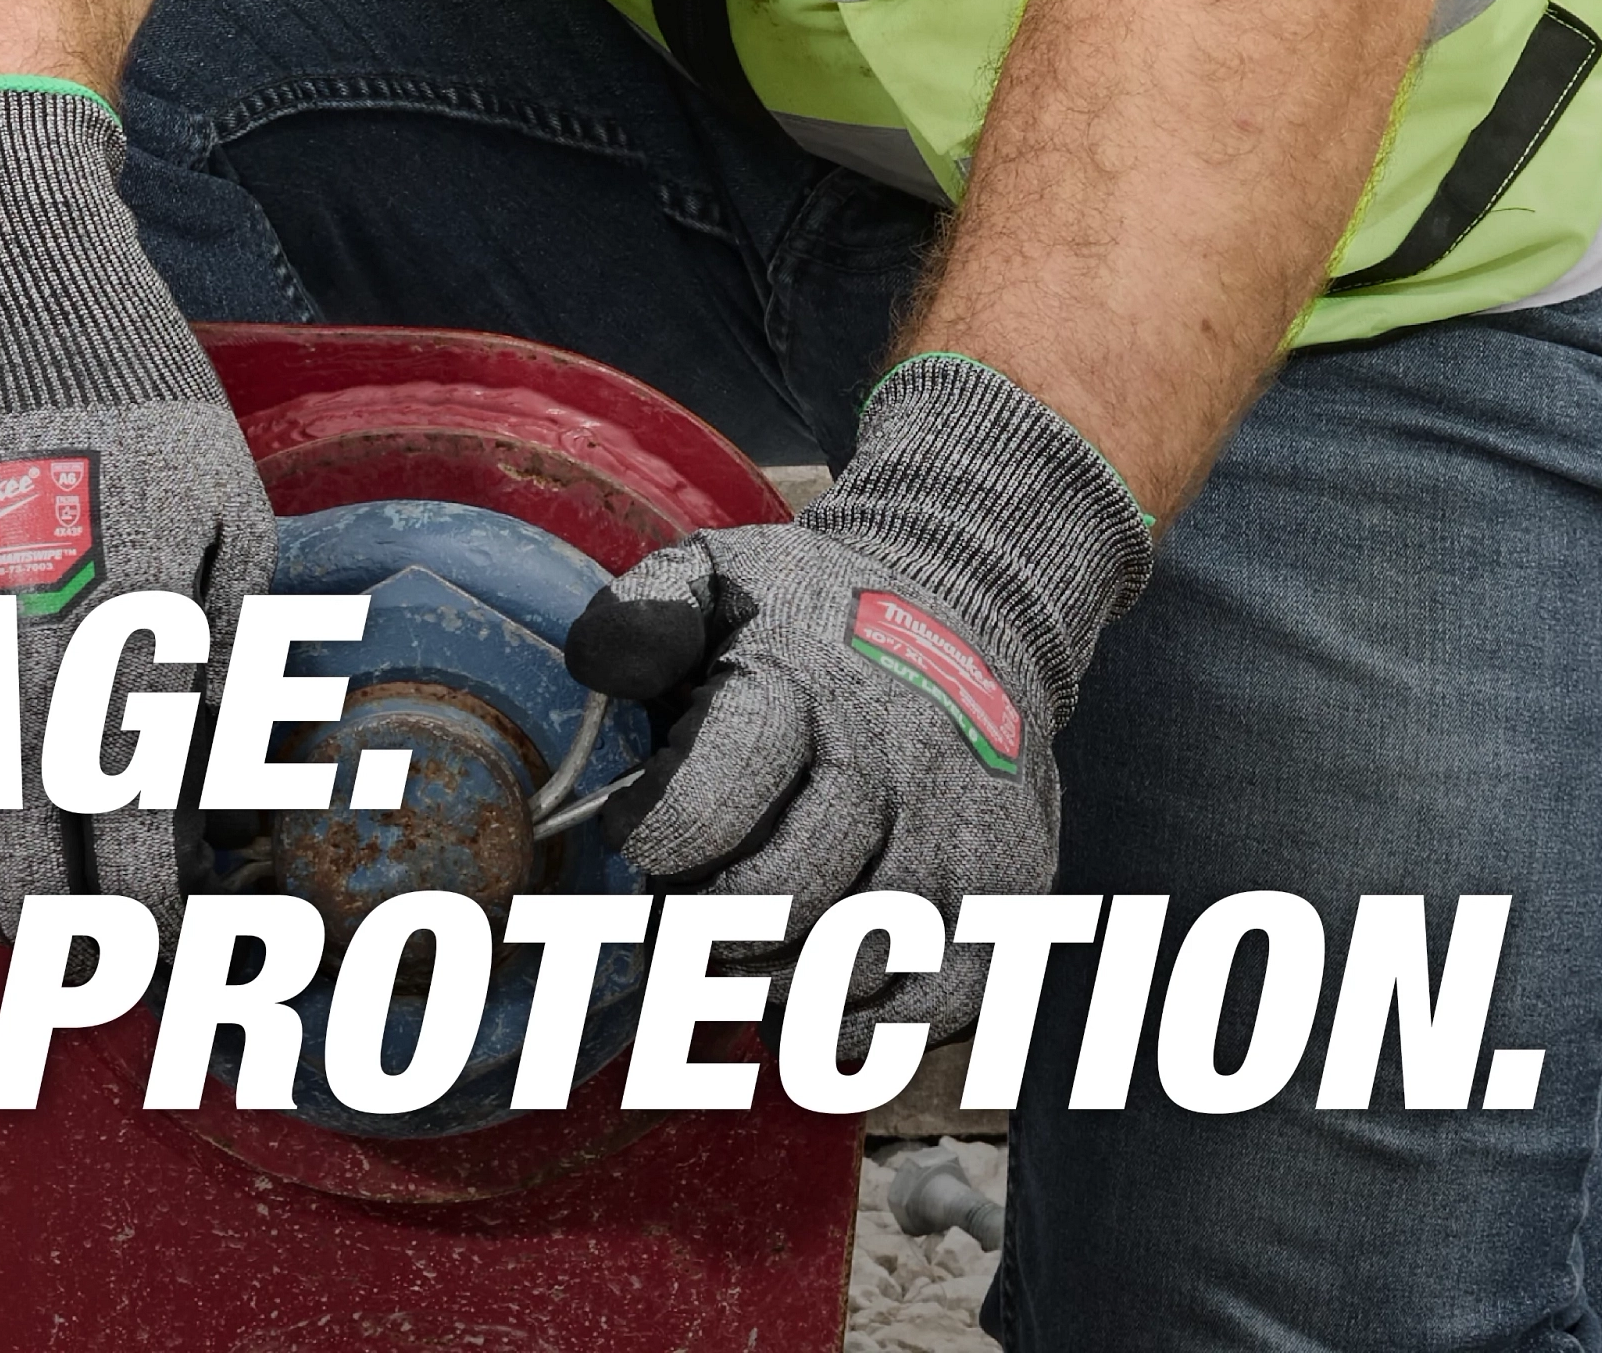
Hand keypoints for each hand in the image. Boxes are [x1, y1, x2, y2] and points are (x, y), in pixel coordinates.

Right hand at [0, 77, 274, 940]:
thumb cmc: (119, 373)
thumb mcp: (220, 495)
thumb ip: (222, 644)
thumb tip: (221, 779)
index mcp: (121, 607)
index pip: (130, 822)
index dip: (148, 908)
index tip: (164, 941)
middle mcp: (12, 633)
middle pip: (27, 855)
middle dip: (67, 934)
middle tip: (99, 962)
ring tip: (23, 928)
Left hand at [562, 351, 1151, 1034]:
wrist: (972, 613)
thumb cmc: (813, 613)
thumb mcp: (719, 574)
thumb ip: (645, 614)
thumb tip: (595, 668)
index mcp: (809, 685)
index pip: (715, 796)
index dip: (653, 835)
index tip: (629, 829)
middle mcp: (895, 768)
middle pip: (778, 901)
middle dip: (700, 928)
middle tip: (671, 911)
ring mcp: (959, 841)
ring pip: (847, 973)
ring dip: (763, 984)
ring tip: (726, 946)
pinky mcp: (1007, 901)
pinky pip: (920, 1015)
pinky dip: (847, 1027)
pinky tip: (803, 984)